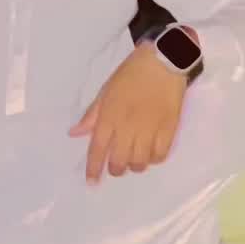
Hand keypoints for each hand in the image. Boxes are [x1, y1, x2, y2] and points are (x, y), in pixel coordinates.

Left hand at [70, 44, 187, 183]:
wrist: (164, 61)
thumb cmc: (131, 74)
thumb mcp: (106, 90)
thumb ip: (92, 114)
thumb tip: (75, 133)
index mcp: (110, 116)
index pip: (97, 149)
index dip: (93, 168)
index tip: (91, 182)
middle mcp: (128, 126)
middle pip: (119, 161)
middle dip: (115, 169)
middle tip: (116, 167)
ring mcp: (150, 129)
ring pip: (140, 162)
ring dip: (135, 165)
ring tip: (135, 159)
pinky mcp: (169, 129)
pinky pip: (160, 155)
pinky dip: (154, 159)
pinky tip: (152, 153)